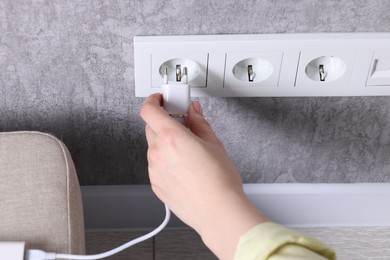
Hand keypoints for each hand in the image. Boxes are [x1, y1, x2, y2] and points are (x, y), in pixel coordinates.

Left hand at [140, 93, 268, 258]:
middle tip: (181, 123)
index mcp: (171, 137)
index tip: (161, 99)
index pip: (149, 110)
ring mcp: (154, 170)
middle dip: (164, 122)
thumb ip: (199, 122)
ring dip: (165, 143)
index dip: (153, 100)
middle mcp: (158, 153)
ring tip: (187, 151)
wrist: (218, 212)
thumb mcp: (213, 143)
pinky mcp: (156, 184)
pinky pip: (156, 165)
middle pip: (151, 127)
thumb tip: (193, 111)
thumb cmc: (219, 181)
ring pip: (154, 147)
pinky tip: (184, 167)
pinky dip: (165, 160)